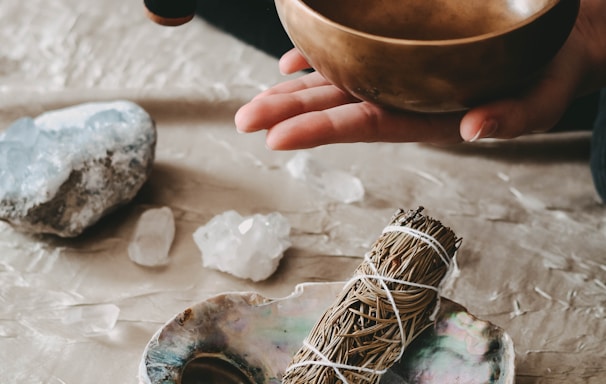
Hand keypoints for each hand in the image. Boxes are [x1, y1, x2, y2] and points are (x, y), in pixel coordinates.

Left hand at [235, 0, 605, 149]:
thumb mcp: (541, 100)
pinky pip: (352, 58)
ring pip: (336, 83)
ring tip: (256, 100)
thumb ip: (512, 119)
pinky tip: (292, 60)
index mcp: (427, 115)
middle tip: (243, 121)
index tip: (276, 139)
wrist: (553, 47)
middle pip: (337, 107)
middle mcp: (403, 97)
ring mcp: (397, 76)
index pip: (365, 126)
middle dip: (289, 114)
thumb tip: (473, 130)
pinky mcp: (399, 53)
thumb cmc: (548, 74)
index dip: (320, 131)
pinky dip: (320, 57)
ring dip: (293, 90)